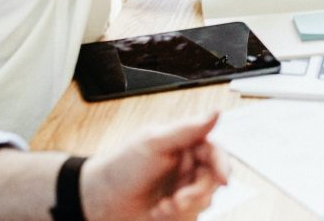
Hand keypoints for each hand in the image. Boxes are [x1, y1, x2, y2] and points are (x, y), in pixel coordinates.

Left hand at [80, 113, 229, 220]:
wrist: (101, 201)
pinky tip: (159, 212)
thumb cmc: (122, 167)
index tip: (223, 179)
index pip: (215, 152)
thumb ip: (188, 129)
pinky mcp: (179, 211)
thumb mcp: (154, 143)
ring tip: (163, 207)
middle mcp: (187, 166)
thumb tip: (215, 113)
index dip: (222, 165)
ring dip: (185, 206)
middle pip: (213, 180)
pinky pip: (193, 215)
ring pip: (205, 200)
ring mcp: (183, 189)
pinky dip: (178, 217)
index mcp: (185, 145)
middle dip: (197, 192)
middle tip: (178, 200)